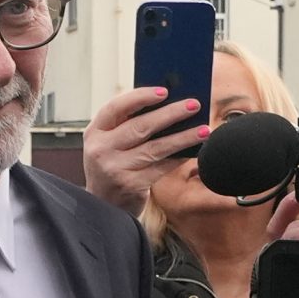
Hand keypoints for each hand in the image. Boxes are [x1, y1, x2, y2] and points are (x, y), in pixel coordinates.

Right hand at [81, 86, 210, 215]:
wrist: (103, 206)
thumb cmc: (113, 165)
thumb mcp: (110, 143)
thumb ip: (128, 124)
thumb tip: (168, 102)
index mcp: (94, 132)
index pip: (116, 107)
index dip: (140, 97)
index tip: (164, 91)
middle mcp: (100, 149)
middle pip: (140, 127)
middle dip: (170, 114)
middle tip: (194, 105)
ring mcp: (114, 169)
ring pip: (155, 148)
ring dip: (183, 137)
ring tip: (204, 129)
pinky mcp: (130, 185)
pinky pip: (160, 167)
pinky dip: (178, 158)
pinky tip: (194, 150)